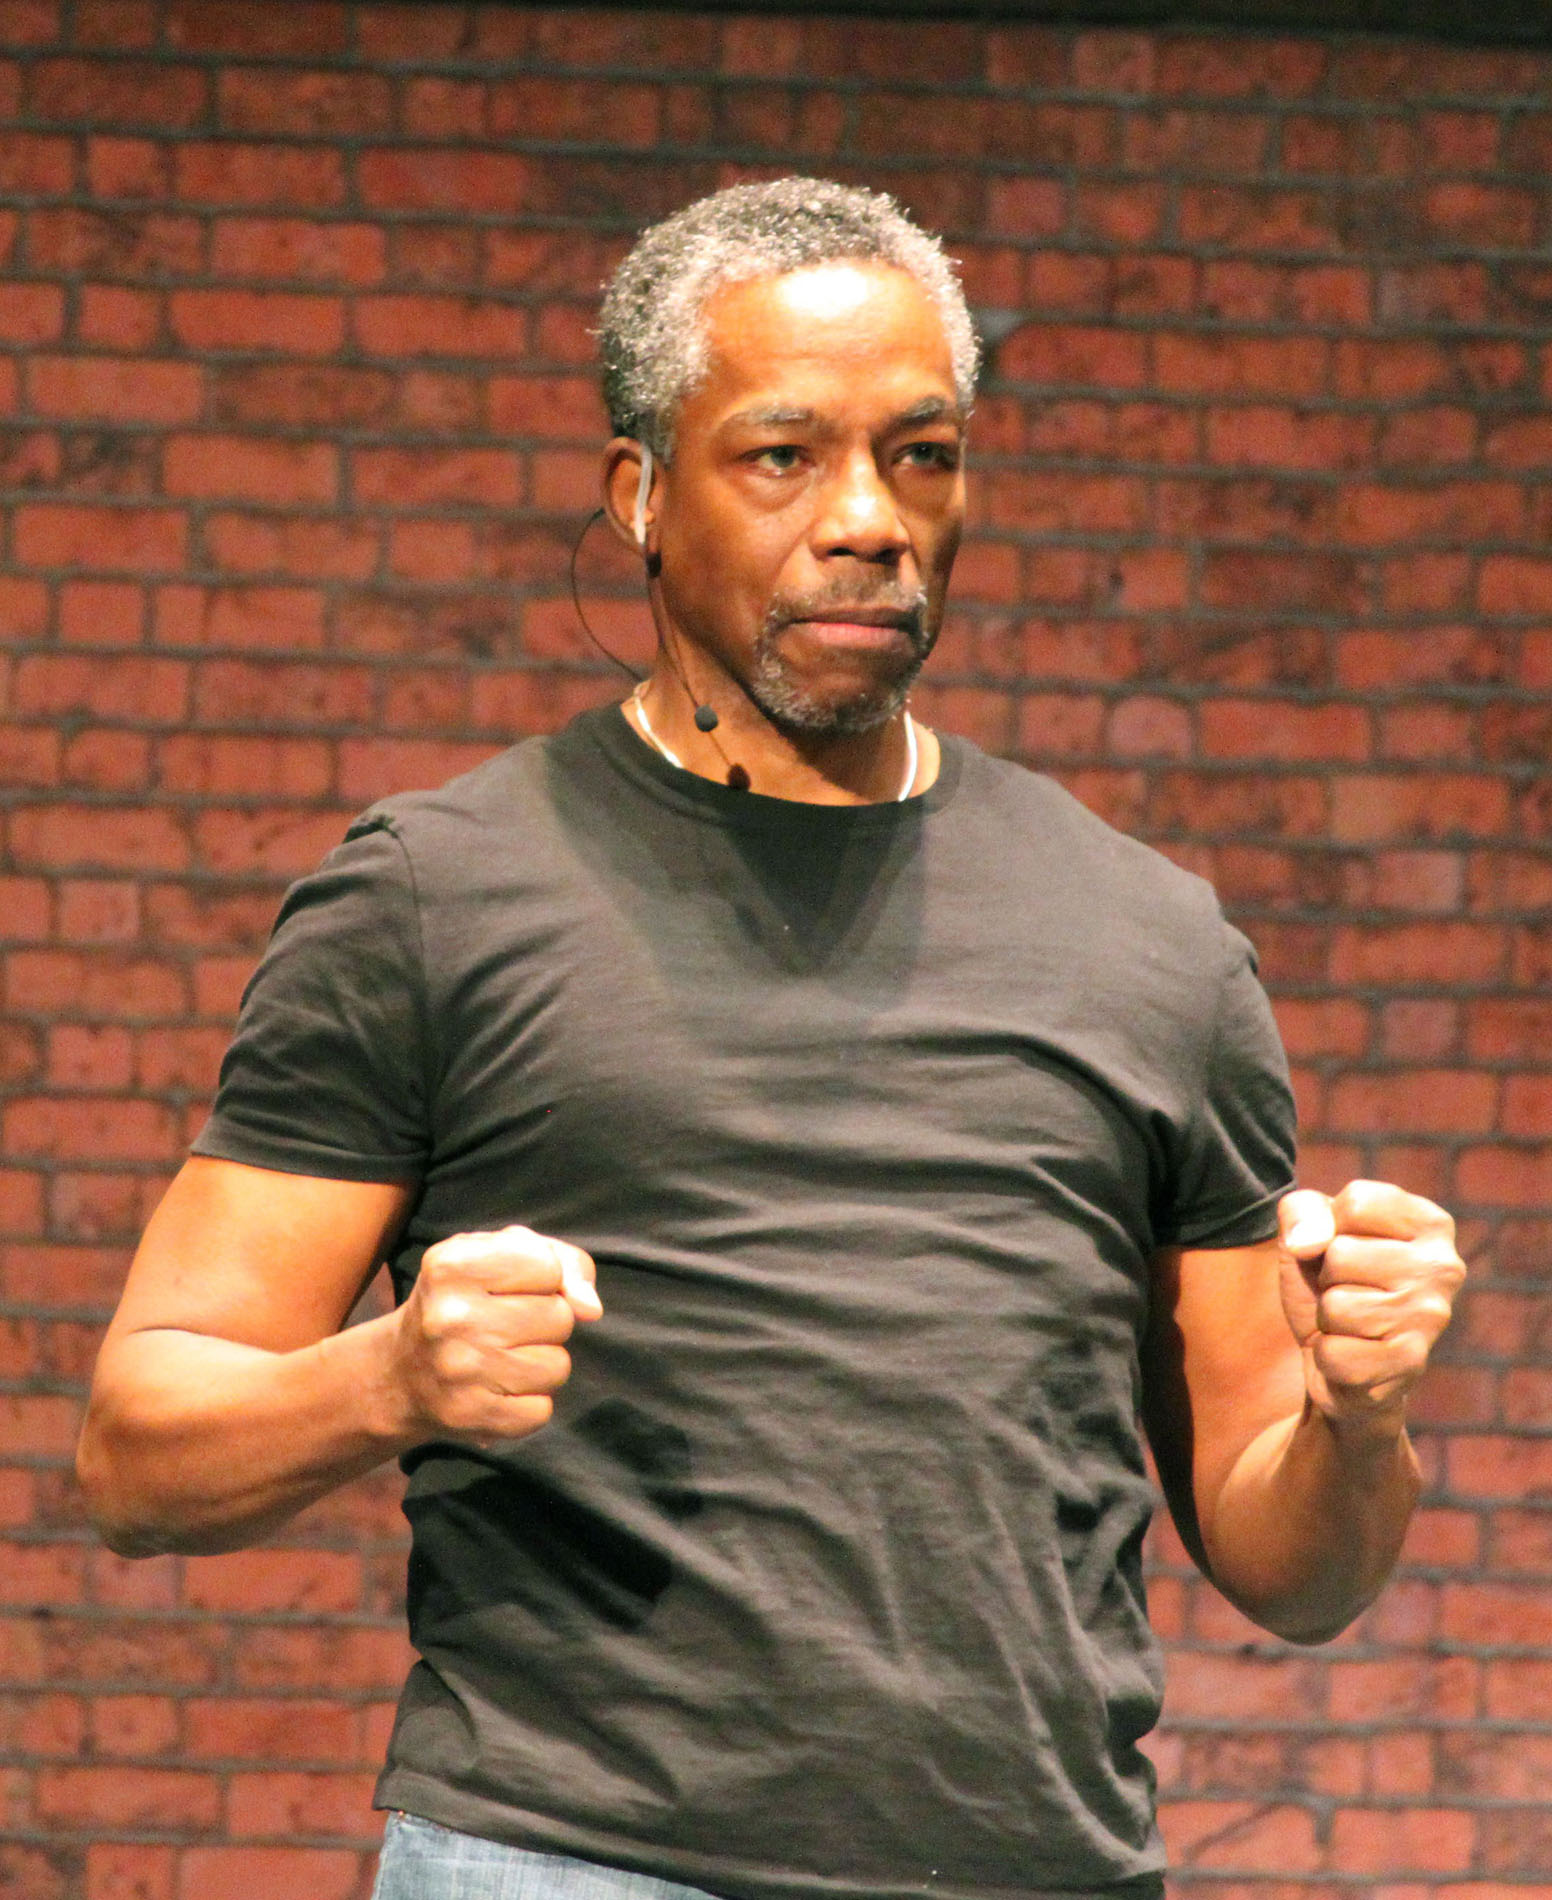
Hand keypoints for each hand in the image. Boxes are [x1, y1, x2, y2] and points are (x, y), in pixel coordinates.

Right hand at [384, 1224, 601, 1448]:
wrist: (402, 1372)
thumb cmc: (465, 1301)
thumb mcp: (499, 1257)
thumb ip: (560, 1261)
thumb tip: (591, 1308)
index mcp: (452, 1265)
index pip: (549, 1265)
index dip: (545, 1278)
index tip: (513, 1287)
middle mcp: (451, 1316)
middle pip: (559, 1317)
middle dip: (547, 1321)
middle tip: (506, 1327)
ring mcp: (459, 1370)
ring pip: (558, 1366)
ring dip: (542, 1363)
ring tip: (504, 1357)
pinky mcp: (469, 1416)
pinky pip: (542, 1410)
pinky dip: (529, 1402)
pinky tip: (498, 1389)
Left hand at [1276, 1181, 1462, 1436]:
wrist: (1343, 1363)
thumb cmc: (1332, 1284)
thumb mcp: (1309, 1232)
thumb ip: (1301, 1210)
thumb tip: (1307, 1243)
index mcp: (1430, 1224)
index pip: (1356, 1202)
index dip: (1331, 1227)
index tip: (1346, 1247)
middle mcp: (1443, 1268)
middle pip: (1341, 1253)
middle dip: (1327, 1276)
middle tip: (1348, 1291)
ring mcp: (1431, 1318)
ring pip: (1336, 1304)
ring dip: (1327, 1316)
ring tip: (1351, 1322)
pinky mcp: (1411, 1364)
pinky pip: (1333, 1352)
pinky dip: (1327, 1355)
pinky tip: (1355, 1353)